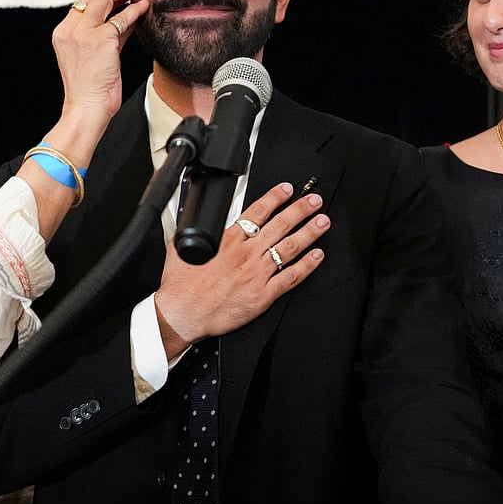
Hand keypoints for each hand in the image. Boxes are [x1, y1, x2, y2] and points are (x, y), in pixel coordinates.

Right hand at [52, 0, 148, 128]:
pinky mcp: (100, 41)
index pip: (83, 0)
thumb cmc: (91, 87)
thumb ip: (110, 32)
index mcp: (63, 32)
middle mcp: (69, 30)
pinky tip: (144, 7)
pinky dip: (135, 10)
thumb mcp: (97, 54)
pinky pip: (121, 18)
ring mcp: (83, 34)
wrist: (86, 109)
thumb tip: (128, 12)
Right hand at [154, 182, 329, 358]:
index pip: (256, 212)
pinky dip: (307, 266)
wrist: (183, 314)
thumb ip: (190, 232)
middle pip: (279, 225)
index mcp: (227, 241)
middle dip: (300, 210)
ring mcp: (257, 274)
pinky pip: (291, 277)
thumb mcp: (180, 249)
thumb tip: (189, 221)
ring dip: (309, 232)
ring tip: (322, 222)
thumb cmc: (181, 288)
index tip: (287, 189)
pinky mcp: (263, 295)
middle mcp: (246, 254)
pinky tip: (317, 256)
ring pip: (290, 247)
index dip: (275, 198)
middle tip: (314, 201)